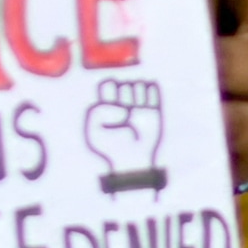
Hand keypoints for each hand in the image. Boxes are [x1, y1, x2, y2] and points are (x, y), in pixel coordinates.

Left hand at [83, 74, 171, 191]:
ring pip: (139, 84)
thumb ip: (98, 113)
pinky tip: (147, 101)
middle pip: (125, 84)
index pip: (108, 84)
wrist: (130, 164)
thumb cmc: (110, 149)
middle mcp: (124, 104)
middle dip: (125, 91)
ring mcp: (138, 108)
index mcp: (108, 107)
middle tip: (124, 108)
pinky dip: (152, 90)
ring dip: (138, 91)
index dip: (108, 86)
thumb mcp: (94, 132)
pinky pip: (153, 92)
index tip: (109, 100)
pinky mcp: (153, 112)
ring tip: (136, 107)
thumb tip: (123, 109)